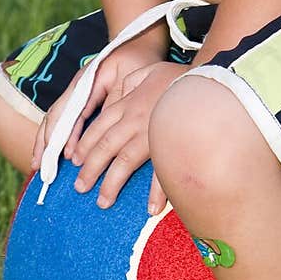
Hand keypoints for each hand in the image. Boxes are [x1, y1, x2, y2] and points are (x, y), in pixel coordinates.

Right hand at [28, 38, 164, 177]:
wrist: (137, 43)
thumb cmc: (137, 61)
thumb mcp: (130, 79)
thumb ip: (115, 102)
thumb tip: (101, 128)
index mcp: (87, 80)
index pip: (70, 111)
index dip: (65, 135)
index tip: (63, 157)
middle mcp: (76, 86)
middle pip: (55, 115)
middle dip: (45, 143)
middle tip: (39, 167)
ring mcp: (76, 91)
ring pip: (54, 118)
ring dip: (45, 141)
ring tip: (38, 164)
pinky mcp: (80, 98)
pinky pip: (63, 118)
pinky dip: (55, 136)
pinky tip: (51, 152)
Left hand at [66, 59, 180, 212]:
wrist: (205, 80)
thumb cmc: (179, 76)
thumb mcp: (148, 71)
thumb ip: (131, 82)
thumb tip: (122, 91)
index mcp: (128, 104)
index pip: (99, 127)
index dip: (85, 145)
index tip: (76, 161)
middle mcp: (134, 121)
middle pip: (105, 147)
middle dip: (90, 169)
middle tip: (80, 187)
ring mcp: (151, 135)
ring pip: (124, 162)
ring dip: (111, 184)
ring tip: (102, 202)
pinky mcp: (170, 147)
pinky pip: (160, 173)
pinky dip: (156, 193)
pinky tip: (150, 209)